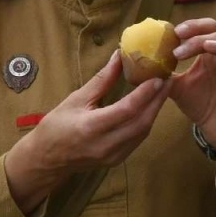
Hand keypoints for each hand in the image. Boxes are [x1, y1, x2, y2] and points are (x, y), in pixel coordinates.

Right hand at [6, 52, 170, 206]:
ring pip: (143, 132)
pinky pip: (137, 139)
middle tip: (167, 80)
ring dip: (154, 111)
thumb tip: (119, 56)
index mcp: (92, 127)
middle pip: (141, 122)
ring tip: (162, 91)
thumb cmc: (56, 125)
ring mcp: (113, 155)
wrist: (47, 159)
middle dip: (157, 100)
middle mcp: (105, 144)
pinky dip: (146, 122)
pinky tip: (150, 108)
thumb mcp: (76, 99)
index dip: (145, 93)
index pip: (127, 110)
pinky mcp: (117, 160)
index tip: (158, 77)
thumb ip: (102, 80)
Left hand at [165, 17, 215, 151]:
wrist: (213, 128)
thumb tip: (143, 65)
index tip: (175, 32)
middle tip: (182, 39)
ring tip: (207, 47)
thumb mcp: (177, 87)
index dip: (192, 27)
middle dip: (200, 35)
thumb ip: (164, 74)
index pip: (204, 30)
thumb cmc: (199, 103)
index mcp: (209, 54)